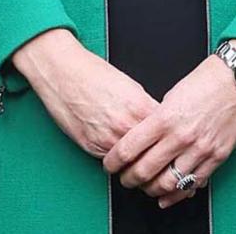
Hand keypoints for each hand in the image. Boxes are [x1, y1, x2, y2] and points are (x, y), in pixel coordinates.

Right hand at [13, 28, 157, 158]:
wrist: (64, 74)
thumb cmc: (94, 74)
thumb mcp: (130, 86)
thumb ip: (145, 106)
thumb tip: (156, 119)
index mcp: (139, 107)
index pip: (165, 131)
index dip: (169, 135)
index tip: (171, 137)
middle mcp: (124, 126)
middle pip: (151, 150)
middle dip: (156, 152)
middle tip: (158, 152)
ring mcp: (107, 139)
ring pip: (132, 161)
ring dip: (137, 160)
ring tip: (140, 154)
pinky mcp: (91, 147)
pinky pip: (112, 160)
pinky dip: (118, 159)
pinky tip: (120, 151)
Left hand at [102, 40, 235, 209]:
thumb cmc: (209, 79)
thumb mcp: (174, 93)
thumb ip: (158, 118)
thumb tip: (144, 138)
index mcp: (166, 117)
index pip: (128, 149)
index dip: (113, 162)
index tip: (110, 164)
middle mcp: (181, 136)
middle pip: (143, 172)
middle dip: (128, 180)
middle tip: (125, 178)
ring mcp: (200, 149)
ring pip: (167, 184)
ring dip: (151, 190)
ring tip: (146, 187)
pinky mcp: (217, 156)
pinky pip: (193, 184)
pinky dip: (177, 194)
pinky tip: (168, 195)